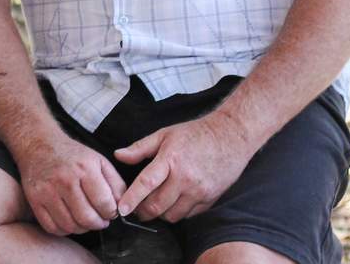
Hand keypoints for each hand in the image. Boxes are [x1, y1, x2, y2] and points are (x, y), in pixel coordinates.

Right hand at [16, 133, 125, 234]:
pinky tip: (69, 219)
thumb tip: (123, 206)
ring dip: (82, 228)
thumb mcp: (99, 161)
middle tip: (99, 220)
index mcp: (84, 168)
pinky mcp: (34, 199)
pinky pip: (52, 227)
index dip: (111, 213)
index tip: (110, 212)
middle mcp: (65, 179)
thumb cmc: (71, 155)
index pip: (104, 203)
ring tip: (85, 219)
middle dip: (98, 224)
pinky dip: (63, 229)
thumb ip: (116, 183)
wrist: (39, 144)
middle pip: (87, 218)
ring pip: (70, 225)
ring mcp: (47, 190)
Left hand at [114, 113, 254, 222]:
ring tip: (154, 205)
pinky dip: (177, 212)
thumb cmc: (194, 134)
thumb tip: (119, 155)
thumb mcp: (164, 134)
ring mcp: (199, 191)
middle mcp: (185, 178)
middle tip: (136, 209)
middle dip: (142, 211)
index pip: (146, 183)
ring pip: (172, 215)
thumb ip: (140, 148)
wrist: (230, 137)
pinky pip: (188, 215)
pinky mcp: (210, 199)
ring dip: (160, 214)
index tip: (122, 209)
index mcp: (170, 159)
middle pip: (158, 205)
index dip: (132, 198)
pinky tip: (173, 202)